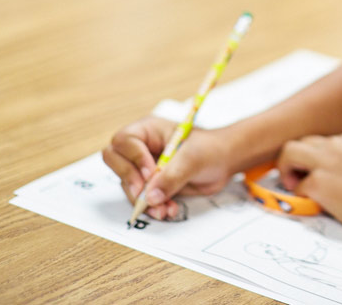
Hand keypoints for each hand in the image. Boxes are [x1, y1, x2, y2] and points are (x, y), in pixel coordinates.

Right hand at [102, 115, 233, 220]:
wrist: (225, 162)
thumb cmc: (210, 148)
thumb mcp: (193, 158)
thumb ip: (172, 176)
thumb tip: (150, 197)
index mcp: (148, 131)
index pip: (124, 142)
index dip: (134, 159)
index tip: (150, 174)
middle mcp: (141, 148)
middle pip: (116, 163)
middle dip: (130, 182)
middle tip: (146, 196)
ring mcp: (144, 168)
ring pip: (128, 186)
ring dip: (143, 201)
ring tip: (165, 210)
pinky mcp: (151, 185)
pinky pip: (142, 199)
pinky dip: (153, 207)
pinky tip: (169, 210)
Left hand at [276, 133, 341, 235]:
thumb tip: (332, 172)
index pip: (322, 140)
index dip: (316, 156)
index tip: (318, 170)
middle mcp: (336, 145)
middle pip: (303, 142)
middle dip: (297, 159)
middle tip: (299, 177)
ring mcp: (324, 161)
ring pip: (289, 151)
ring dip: (286, 168)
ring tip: (293, 184)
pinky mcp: (316, 181)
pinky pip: (297, 185)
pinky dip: (301, 194)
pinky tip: (312, 202)